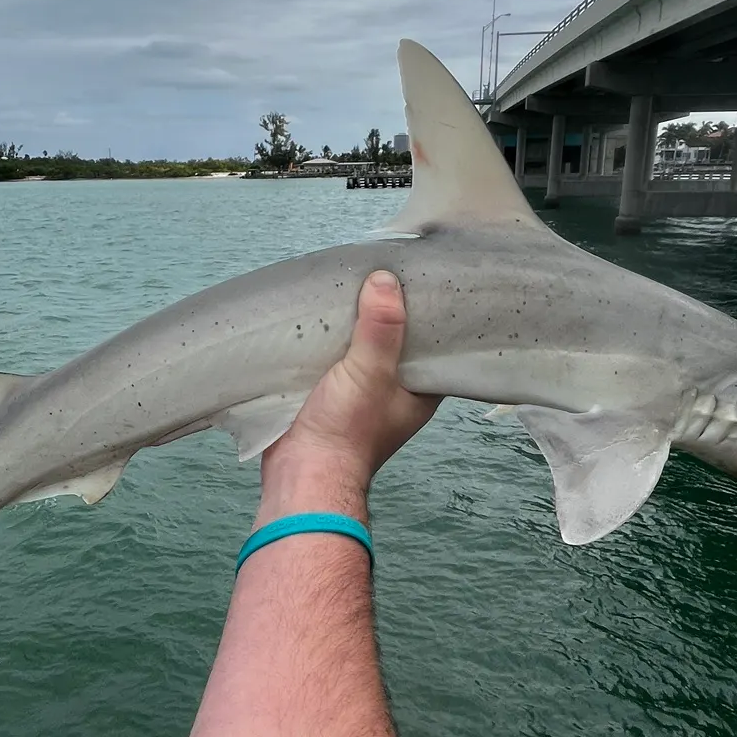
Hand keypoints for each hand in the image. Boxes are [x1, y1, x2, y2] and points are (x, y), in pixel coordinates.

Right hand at [258, 270, 439, 524]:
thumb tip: (386, 279)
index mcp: (421, 390)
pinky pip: (335, 355)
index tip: (424, 276)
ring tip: (354, 276)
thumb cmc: (347, 428)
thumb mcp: (370, 372)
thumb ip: (381, 328)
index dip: (430, 312)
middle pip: (397, 340)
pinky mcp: (330, 391)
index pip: (435, 342)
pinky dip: (330, 336)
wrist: (301, 472)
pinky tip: (324, 308)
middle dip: (388, 310)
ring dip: (356, 321)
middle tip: (384, 265)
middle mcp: (396, 389)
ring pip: (363, 345)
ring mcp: (362, 392)